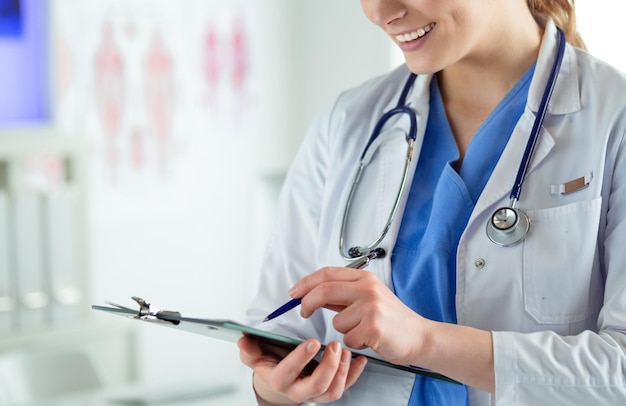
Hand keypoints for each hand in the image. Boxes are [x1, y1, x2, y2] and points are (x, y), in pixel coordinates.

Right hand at [238, 335, 366, 404]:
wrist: (280, 379)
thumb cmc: (271, 361)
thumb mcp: (256, 354)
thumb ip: (249, 348)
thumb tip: (242, 339)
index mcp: (279, 380)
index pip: (288, 373)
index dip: (300, 359)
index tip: (311, 341)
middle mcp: (298, 391)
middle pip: (316, 385)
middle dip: (328, 366)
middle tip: (334, 345)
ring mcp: (315, 393)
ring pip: (332, 391)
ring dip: (342, 371)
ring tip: (346, 351)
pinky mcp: (328, 390)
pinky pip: (345, 386)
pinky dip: (354, 373)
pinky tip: (359, 358)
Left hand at [289, 266, 426, 365]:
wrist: (419, 336)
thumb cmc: (392, 318)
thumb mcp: (367, 297)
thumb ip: (341, 294)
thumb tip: (311, 293)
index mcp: (364, 278)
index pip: (326, 274)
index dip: (306, 282)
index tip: (294, 293)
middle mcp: (367, 288)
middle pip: (324, 290)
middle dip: (307, 302)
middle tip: (303, 312)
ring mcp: (371, 306)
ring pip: (336, 321)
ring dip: (344, 330)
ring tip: (362, 330)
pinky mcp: (373, 326)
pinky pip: (348, 338)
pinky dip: (355, 342)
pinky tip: (369, 339)